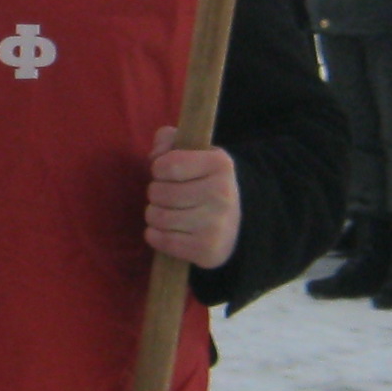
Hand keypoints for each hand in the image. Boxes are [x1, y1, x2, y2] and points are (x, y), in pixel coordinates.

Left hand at [142, 125, 240, 271]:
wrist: (237, 223)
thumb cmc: (205, 182)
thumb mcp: (193, 152)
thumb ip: (169, 140)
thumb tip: (154, 156)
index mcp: (220, 164)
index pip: (166, 165)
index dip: (159, 169)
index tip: (170, 174)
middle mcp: (221, 194)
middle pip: (158, 193)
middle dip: (156, 194)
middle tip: (170, 197)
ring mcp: (216, 225)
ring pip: (156, 217)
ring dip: (155, 216)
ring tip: (169, 213)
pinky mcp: (207, 251)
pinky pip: (161, 241)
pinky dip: (156, 236)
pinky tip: (168, 231)